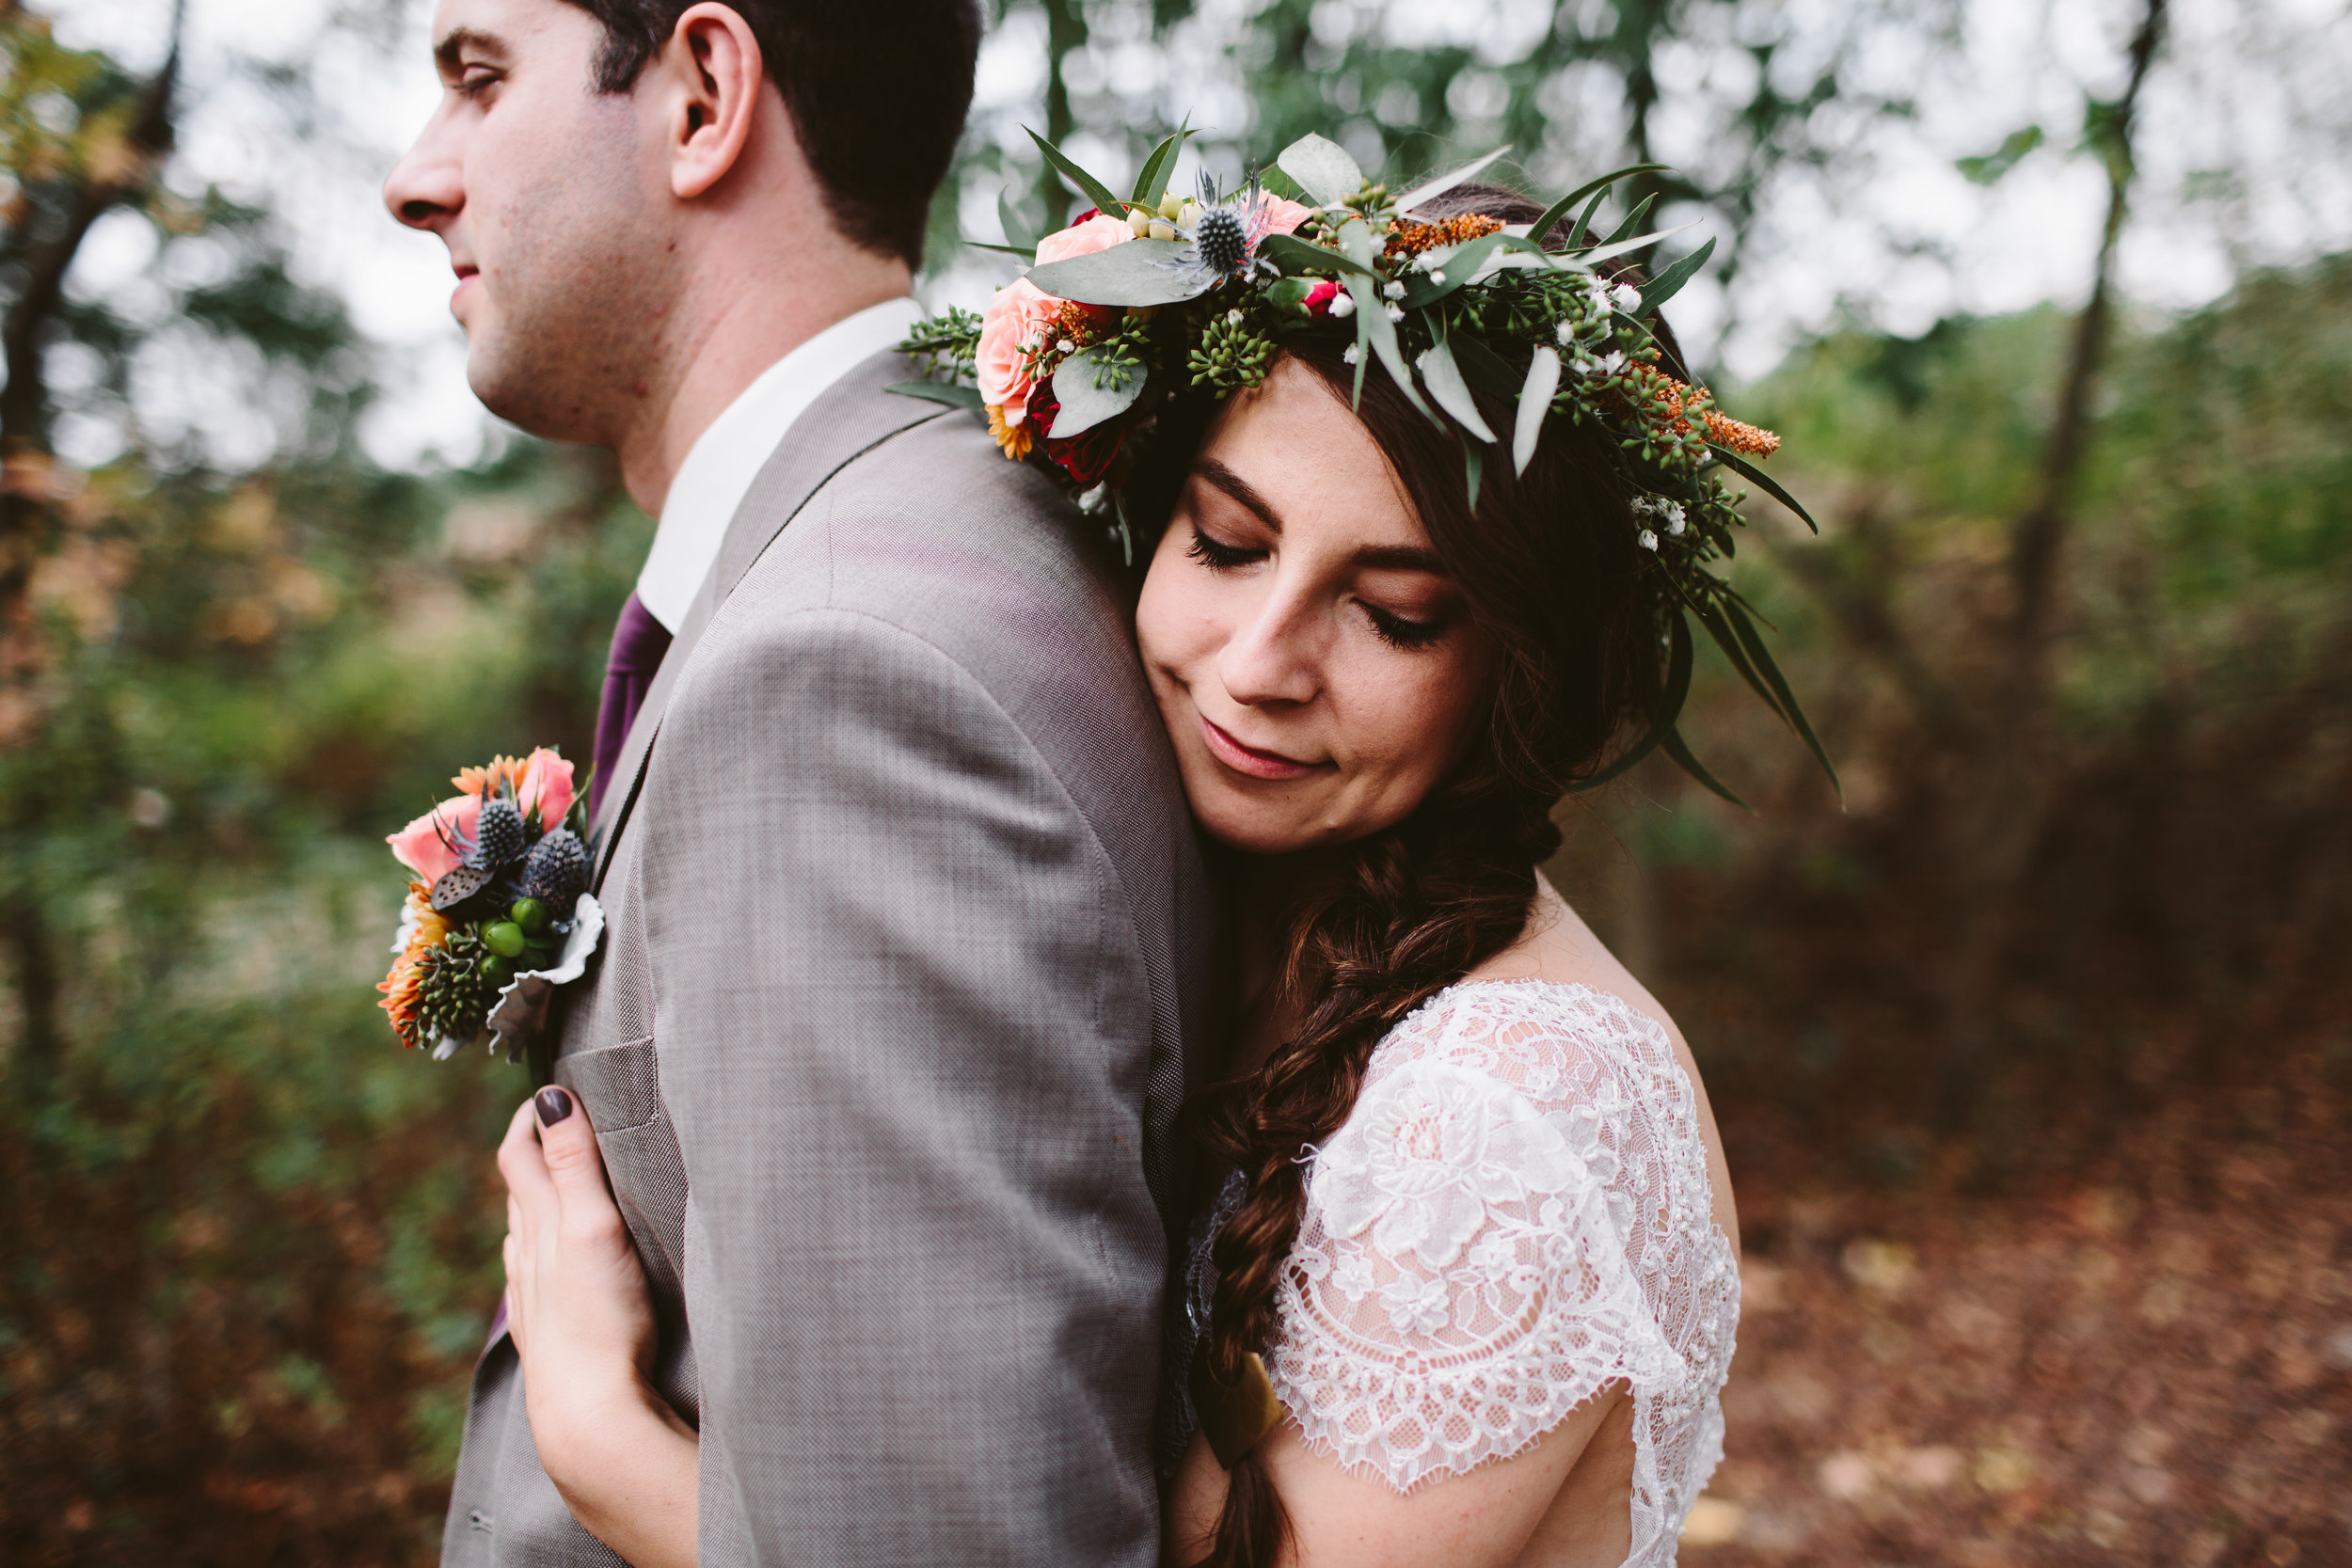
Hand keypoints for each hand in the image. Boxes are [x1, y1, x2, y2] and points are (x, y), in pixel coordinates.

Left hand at [498, 1088, 660, 1465]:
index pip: (519, 1154)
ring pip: (523, 1234)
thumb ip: (575, 1163)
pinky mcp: (549, 1330)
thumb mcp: (593, 1226)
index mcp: (538, 1223)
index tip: (550, 1090)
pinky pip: (535, 1275)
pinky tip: (553, 1262)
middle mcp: (526, 1255)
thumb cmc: (599, 1318)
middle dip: (533, 1150)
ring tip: (559, 1183)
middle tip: (558, 1123)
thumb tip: (551, 1099)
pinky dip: (542, 1249)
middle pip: (518, 1189)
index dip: (528, 1117)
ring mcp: (533, 1295)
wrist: (589, 1411)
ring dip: (536, 1199)